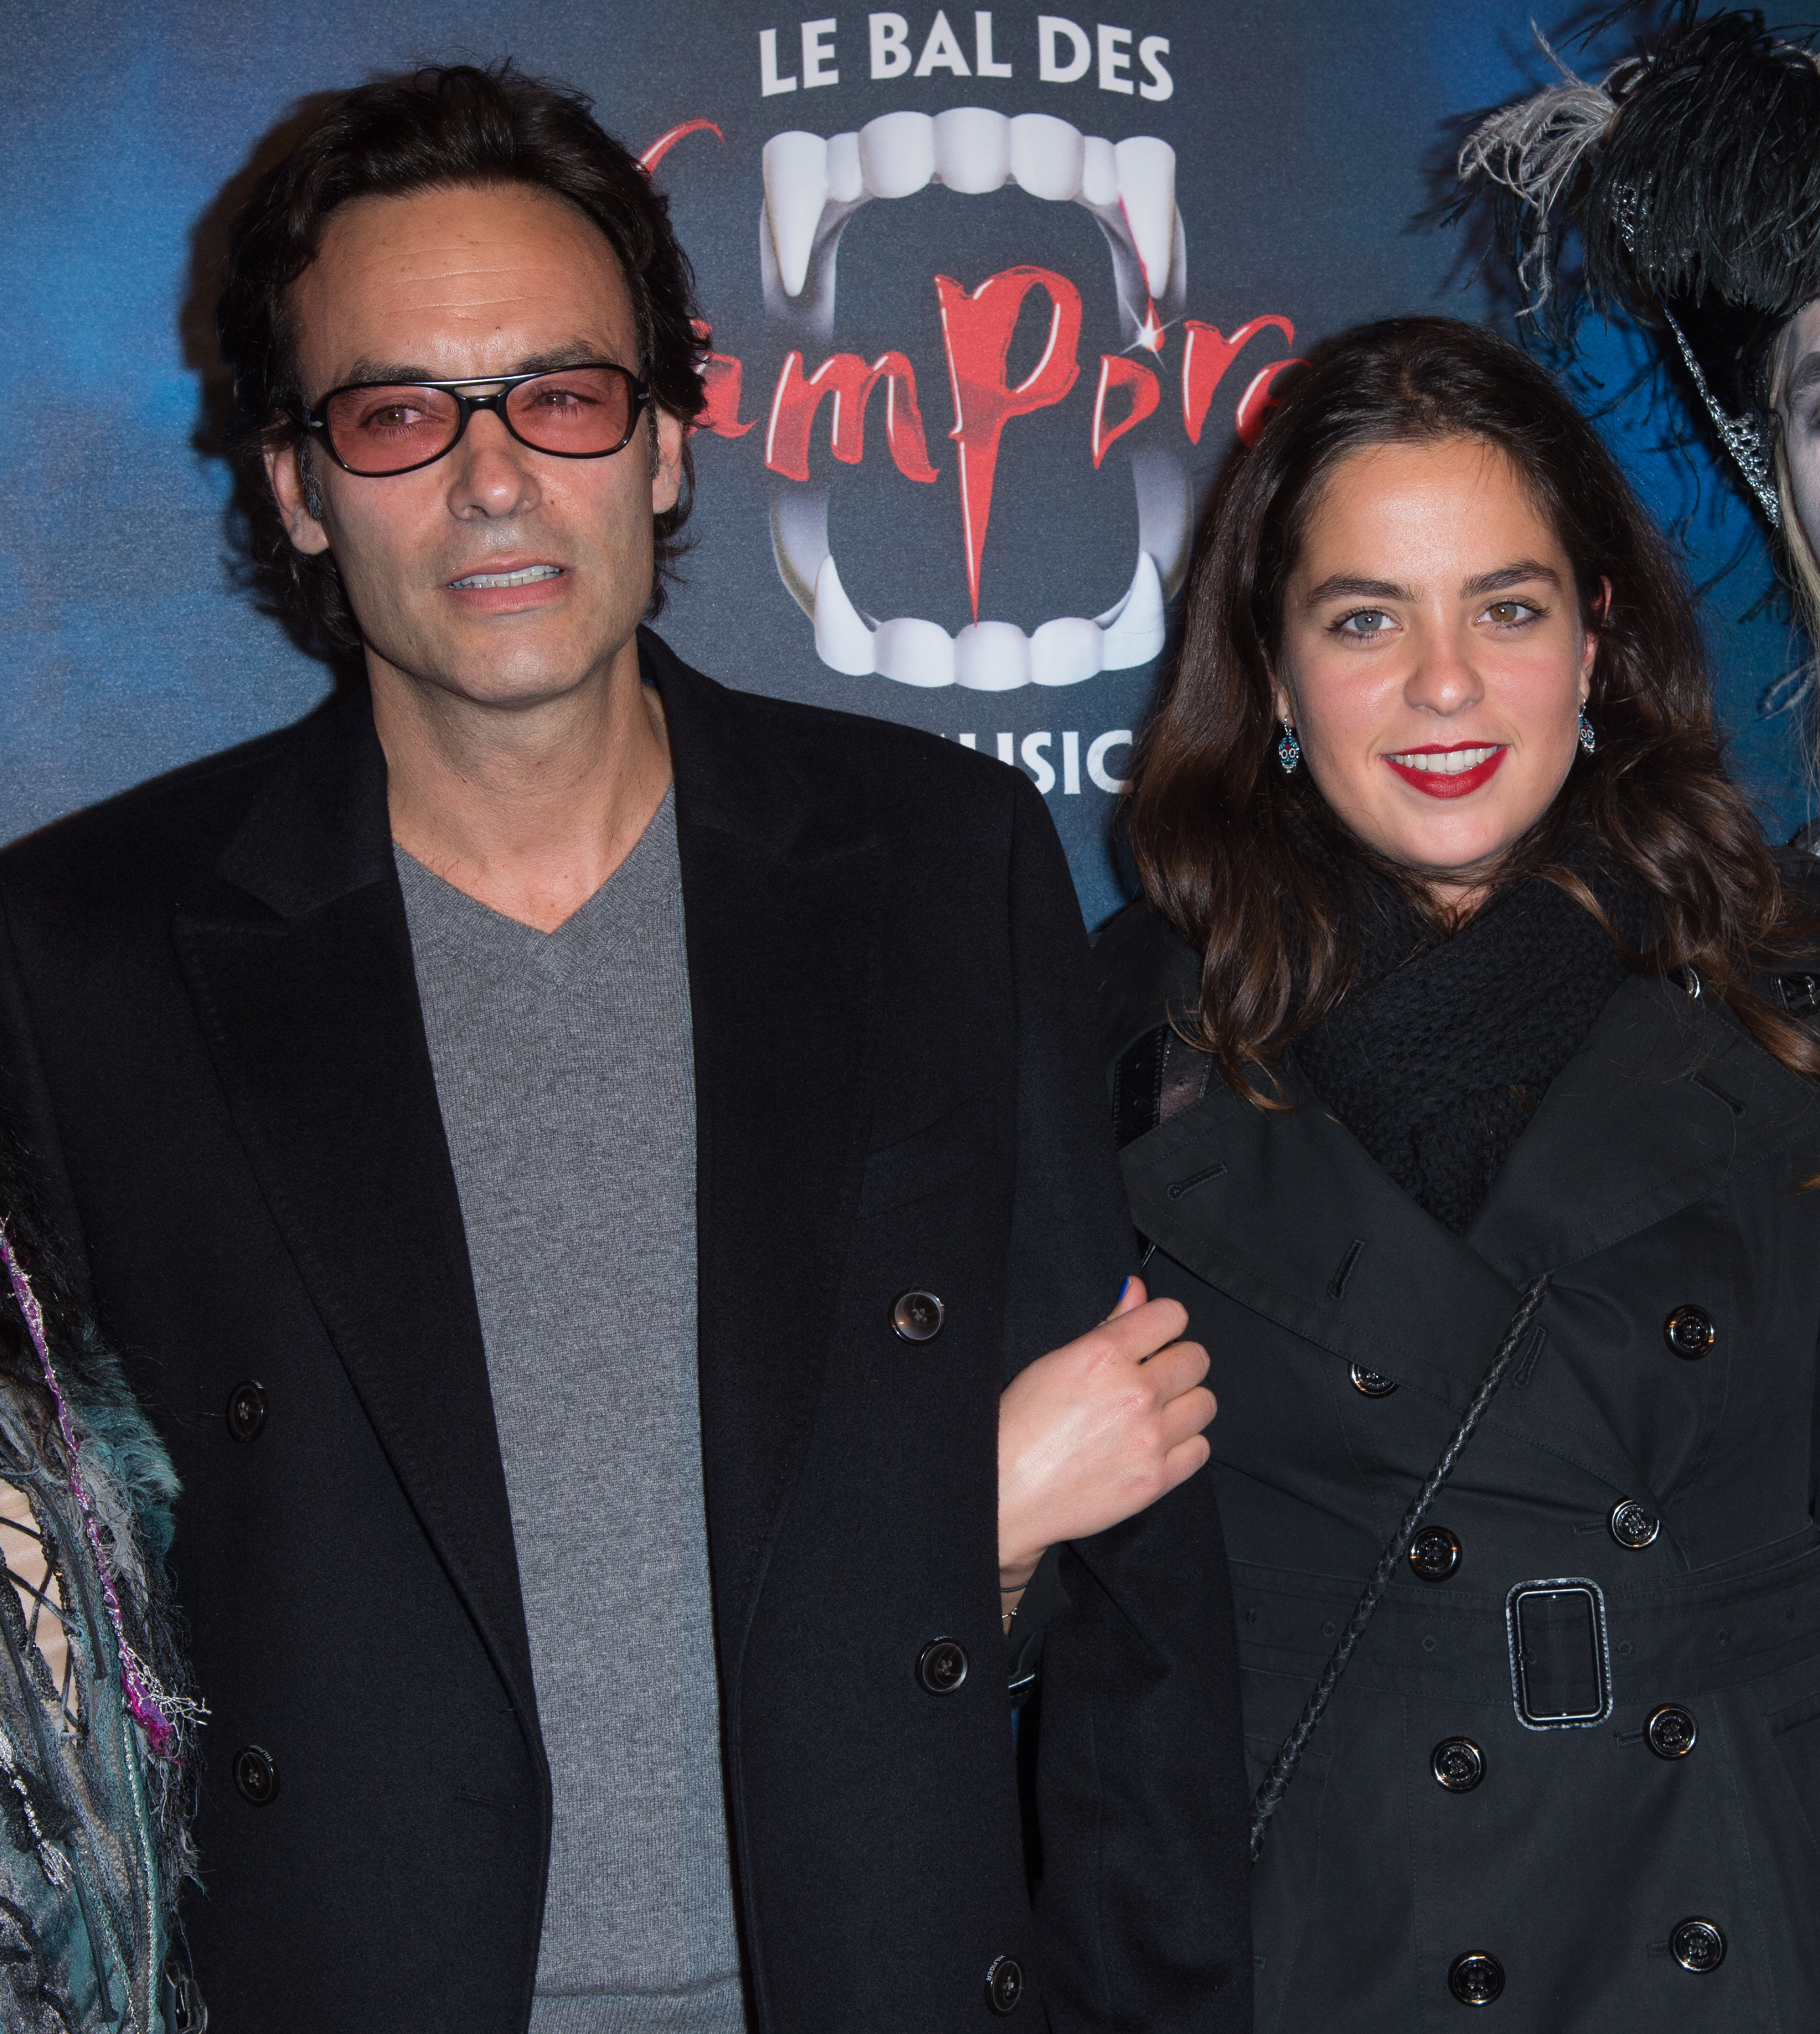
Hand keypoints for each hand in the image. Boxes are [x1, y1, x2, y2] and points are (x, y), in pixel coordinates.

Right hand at [997, 1277, 1214, 1602]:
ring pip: (1205, 1403)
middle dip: (1177, 1362)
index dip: (1163, 1323)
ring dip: (1184, 1403)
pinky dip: (1184, 1445)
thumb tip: (1137, 1289)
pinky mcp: (1156, 1480)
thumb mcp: (1055, 1361)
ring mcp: (1149, 1439)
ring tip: (1156, 1413)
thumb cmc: (1020, 1424)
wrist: (1005, 1492)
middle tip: (1154, 1377)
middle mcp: (1135, 1393)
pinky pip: (1200, 1449)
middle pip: (1196, 1359)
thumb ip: (1107, 1324)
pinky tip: (1155, 1444)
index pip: (1173, 1315)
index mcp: (1105, 1354)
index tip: (1154, 1337)